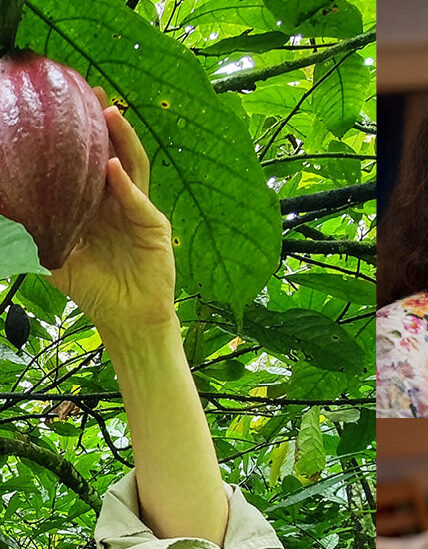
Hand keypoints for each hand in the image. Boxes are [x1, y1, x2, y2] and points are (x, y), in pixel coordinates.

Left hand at [46, 87, 175, 340]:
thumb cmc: (95, 292)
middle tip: (90, 91)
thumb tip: (2, 215)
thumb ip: (34, 235)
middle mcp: (118, 202)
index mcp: (96, 206)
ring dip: (122, 140)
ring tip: (109, 113)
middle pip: (113, 153)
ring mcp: (138, 211)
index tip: (64, 105)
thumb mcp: (55, 259)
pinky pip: (139, 200)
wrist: (128, 320)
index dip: (81, 135)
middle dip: (104, 123)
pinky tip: (114, 168)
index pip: (89, 162)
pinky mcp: (154, 226)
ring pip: (132, 166)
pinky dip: (126, 185)